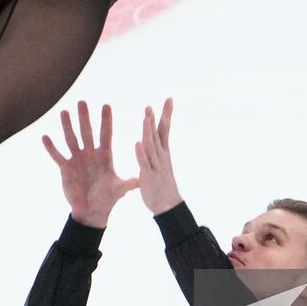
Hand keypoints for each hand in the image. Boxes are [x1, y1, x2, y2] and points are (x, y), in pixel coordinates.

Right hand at [43, 101, 139, 227]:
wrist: (91, 212)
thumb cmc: (107, 199)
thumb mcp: (119, 190)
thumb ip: (129, 183)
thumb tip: (143, 179)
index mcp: (104, 156)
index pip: (106, 134)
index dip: (106, 121)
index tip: (106, 105)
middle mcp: (90, 154)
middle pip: (87, 132)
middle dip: (84, 117)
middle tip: (83, 101)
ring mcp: (77, 160)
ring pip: (71, 139)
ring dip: (67, 126)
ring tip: (64, 112)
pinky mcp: (66, 169)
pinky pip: (57, 156)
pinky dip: (51, 147)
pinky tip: (45, 137)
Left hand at [135, 98, 182, 214]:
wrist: (168, 206)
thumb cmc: (163, 184)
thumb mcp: (162, 163)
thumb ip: (159, 149)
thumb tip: (156, 136)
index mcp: (163, 152)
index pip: (165, 129)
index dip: (166, 114)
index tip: (168, 99)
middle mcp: (161, 156)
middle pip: (159, 134)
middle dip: (156, 118)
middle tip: (152, 104)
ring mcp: (156, 165)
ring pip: (151, 145)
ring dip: (148, 130)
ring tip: (145, 117)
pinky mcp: (149, 176)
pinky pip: (144, 163)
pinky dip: (141, 153)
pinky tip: (137, 143)